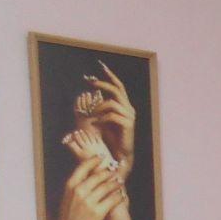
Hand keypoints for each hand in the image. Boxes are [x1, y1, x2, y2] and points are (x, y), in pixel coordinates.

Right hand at [63, 129, 134, 219]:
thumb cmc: (70, 216)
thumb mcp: (68, 198)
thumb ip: (77, 186)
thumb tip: (89, 174)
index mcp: (70, 186)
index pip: (83, 167)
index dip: (94, 161)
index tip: (102, 157)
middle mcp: (78, 191)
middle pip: (98, 176)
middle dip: (109, 172)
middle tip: (115, 170)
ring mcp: (88, 202)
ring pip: (107, 186)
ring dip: (116, 183)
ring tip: (120, 181)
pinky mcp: (97, 212)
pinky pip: (112, 200)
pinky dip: (118, 196)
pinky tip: (121, 195)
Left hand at [81, 61, 135, 179]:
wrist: (121, 153)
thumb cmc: (112, 137)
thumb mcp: (104, 119)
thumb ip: (101, 107)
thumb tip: (91, 95)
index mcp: (125, 105)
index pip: (119, 86)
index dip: (110, 75)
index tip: (101, 66)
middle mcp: (129, 109)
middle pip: (117, 90)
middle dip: (103, 84)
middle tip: (91, 82)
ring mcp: (129, 116)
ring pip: (112, 103)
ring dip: (98, 107)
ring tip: (92, 114)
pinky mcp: (128, 124)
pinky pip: (112, 115)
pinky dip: (102, 118)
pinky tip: (97, 124)